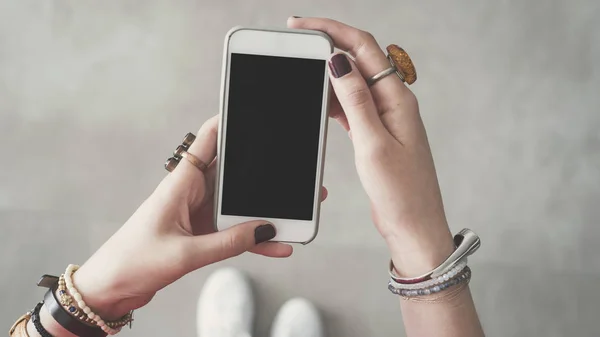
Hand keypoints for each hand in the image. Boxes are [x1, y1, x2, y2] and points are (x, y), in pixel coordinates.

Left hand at [72, 116, 327, 318]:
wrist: (110, 288)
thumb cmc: (133, 263)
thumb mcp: (185, 254)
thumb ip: (228, 243)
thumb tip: (265, 228)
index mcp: (181, 184)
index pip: (209, 141)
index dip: (231, 123)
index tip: (255, 112)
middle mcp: (191, 193)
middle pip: (233, 174)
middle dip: (263, 173)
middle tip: (292, 173)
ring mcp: (197, 214)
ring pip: (238, 205)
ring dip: (264, 209)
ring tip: (295, 212)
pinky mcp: (199, 234)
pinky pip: (233, 231)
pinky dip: (253, 238)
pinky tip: (275, 245)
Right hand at [288, 18, 454, 275]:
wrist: (414, 227)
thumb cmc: (401, 193)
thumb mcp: (373, 144)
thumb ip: (356, 101)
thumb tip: (339, 61)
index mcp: (397, 98)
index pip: (363, 48)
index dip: (332, 30)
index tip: (302, 25)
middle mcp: (393, 102)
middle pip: (358, 59)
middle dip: (327, 44)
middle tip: (297, 42)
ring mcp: (385, 117)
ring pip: (353, 82)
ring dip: (328, 73)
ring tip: (301, 69)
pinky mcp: (376, 133)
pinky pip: (352, 106)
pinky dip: (333, 99)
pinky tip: (318, 100)